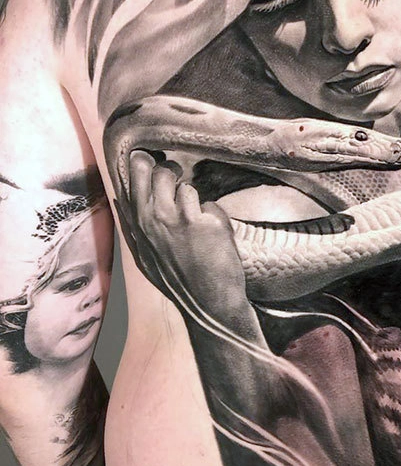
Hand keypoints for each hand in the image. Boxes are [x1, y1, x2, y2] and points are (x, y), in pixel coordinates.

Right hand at [127, 151, 245, 311]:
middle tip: (178, 180)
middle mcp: (153, 217)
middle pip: (158, 170)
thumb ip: (135, 224)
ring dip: (192, 199)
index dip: (144, 162)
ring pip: (185, 185)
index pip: (133, 174)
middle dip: (169, 171)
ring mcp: (180, 218)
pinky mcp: (206, 222)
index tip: (152, 162)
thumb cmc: (176, 281)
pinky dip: (213, 216)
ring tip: (195, 221)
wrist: (208, 304)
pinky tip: (211, 236)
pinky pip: (209, 204)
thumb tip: (123, 196)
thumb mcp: (144, 255)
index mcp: (136, 224)